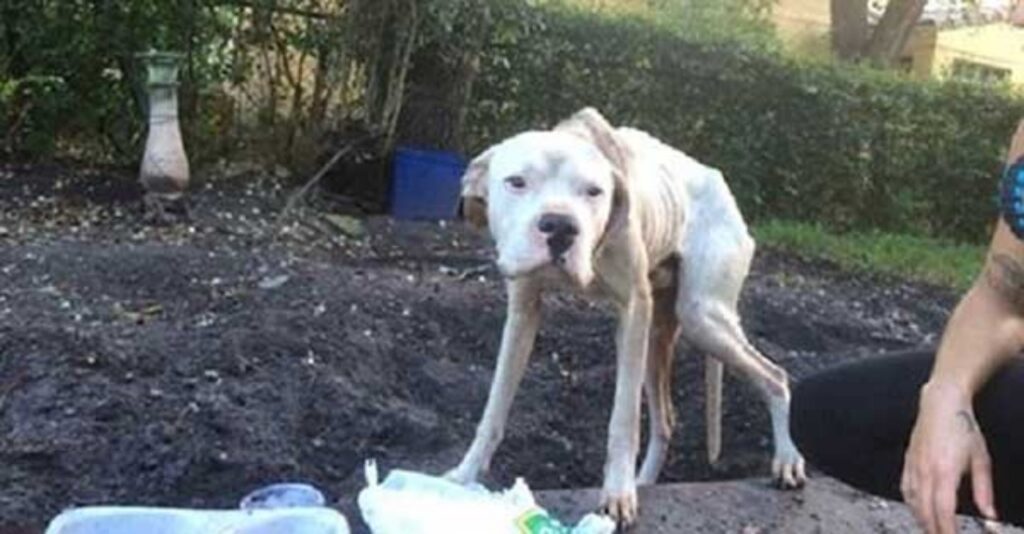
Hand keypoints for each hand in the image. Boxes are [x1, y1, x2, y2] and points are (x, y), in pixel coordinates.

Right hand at [901, 381, 996, 533]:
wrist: (941, 403)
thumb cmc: (963, 427)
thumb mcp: (981, 459)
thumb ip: (984, 491)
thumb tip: (990, 516)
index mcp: (945, 471)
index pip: (944, 511)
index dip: (948, 530)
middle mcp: (925, 470)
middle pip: (925, 511)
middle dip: (934, 530)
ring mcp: (913, 466)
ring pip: (913, 502)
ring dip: (922, 520)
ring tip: (932, 531)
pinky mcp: (908, 461)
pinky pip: (905, 489)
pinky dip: (911, 504)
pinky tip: (918, 510)